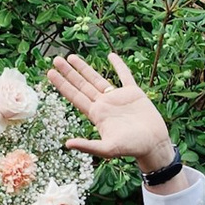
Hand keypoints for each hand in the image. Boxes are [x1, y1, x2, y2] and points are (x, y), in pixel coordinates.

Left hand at [47, 51, 176, 176]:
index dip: (62, 85)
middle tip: (55, 60)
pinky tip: (111, 56)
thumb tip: (67, 144)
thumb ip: (88, 145)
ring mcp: (118, 97)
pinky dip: (119, 65)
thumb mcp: (107, 149)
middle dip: (69, 72)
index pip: (75, 96)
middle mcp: (104, 104)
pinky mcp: (133, 93)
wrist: (154, 144)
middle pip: (82, 85)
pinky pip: (124, 75)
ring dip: (84, 68)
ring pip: (97, 78)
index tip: (50, 73)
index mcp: (96, 114)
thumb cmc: (131, 148)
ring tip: (71, 57)